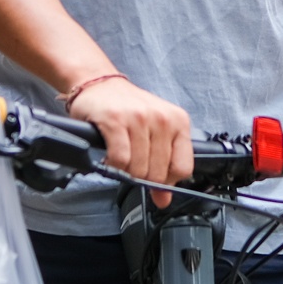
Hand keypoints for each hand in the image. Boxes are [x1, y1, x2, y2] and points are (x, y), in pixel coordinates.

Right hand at [65, 76, 191, 204]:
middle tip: (131, 166)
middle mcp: (162, 118)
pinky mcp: (115, 120)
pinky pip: (120, 159)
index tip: (154, 179)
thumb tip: (164, 199)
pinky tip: (109, 157)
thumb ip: (164, 166)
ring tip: (120, 158)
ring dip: (125, 171)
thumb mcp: (154, 133)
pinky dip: (112, 165)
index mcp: (178, 121)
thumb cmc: (128, 109)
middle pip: (158, 173)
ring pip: (138, 169)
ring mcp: (139, 118)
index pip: (183, 168)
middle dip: (142, 178)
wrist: (99, 84)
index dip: (167, 181)